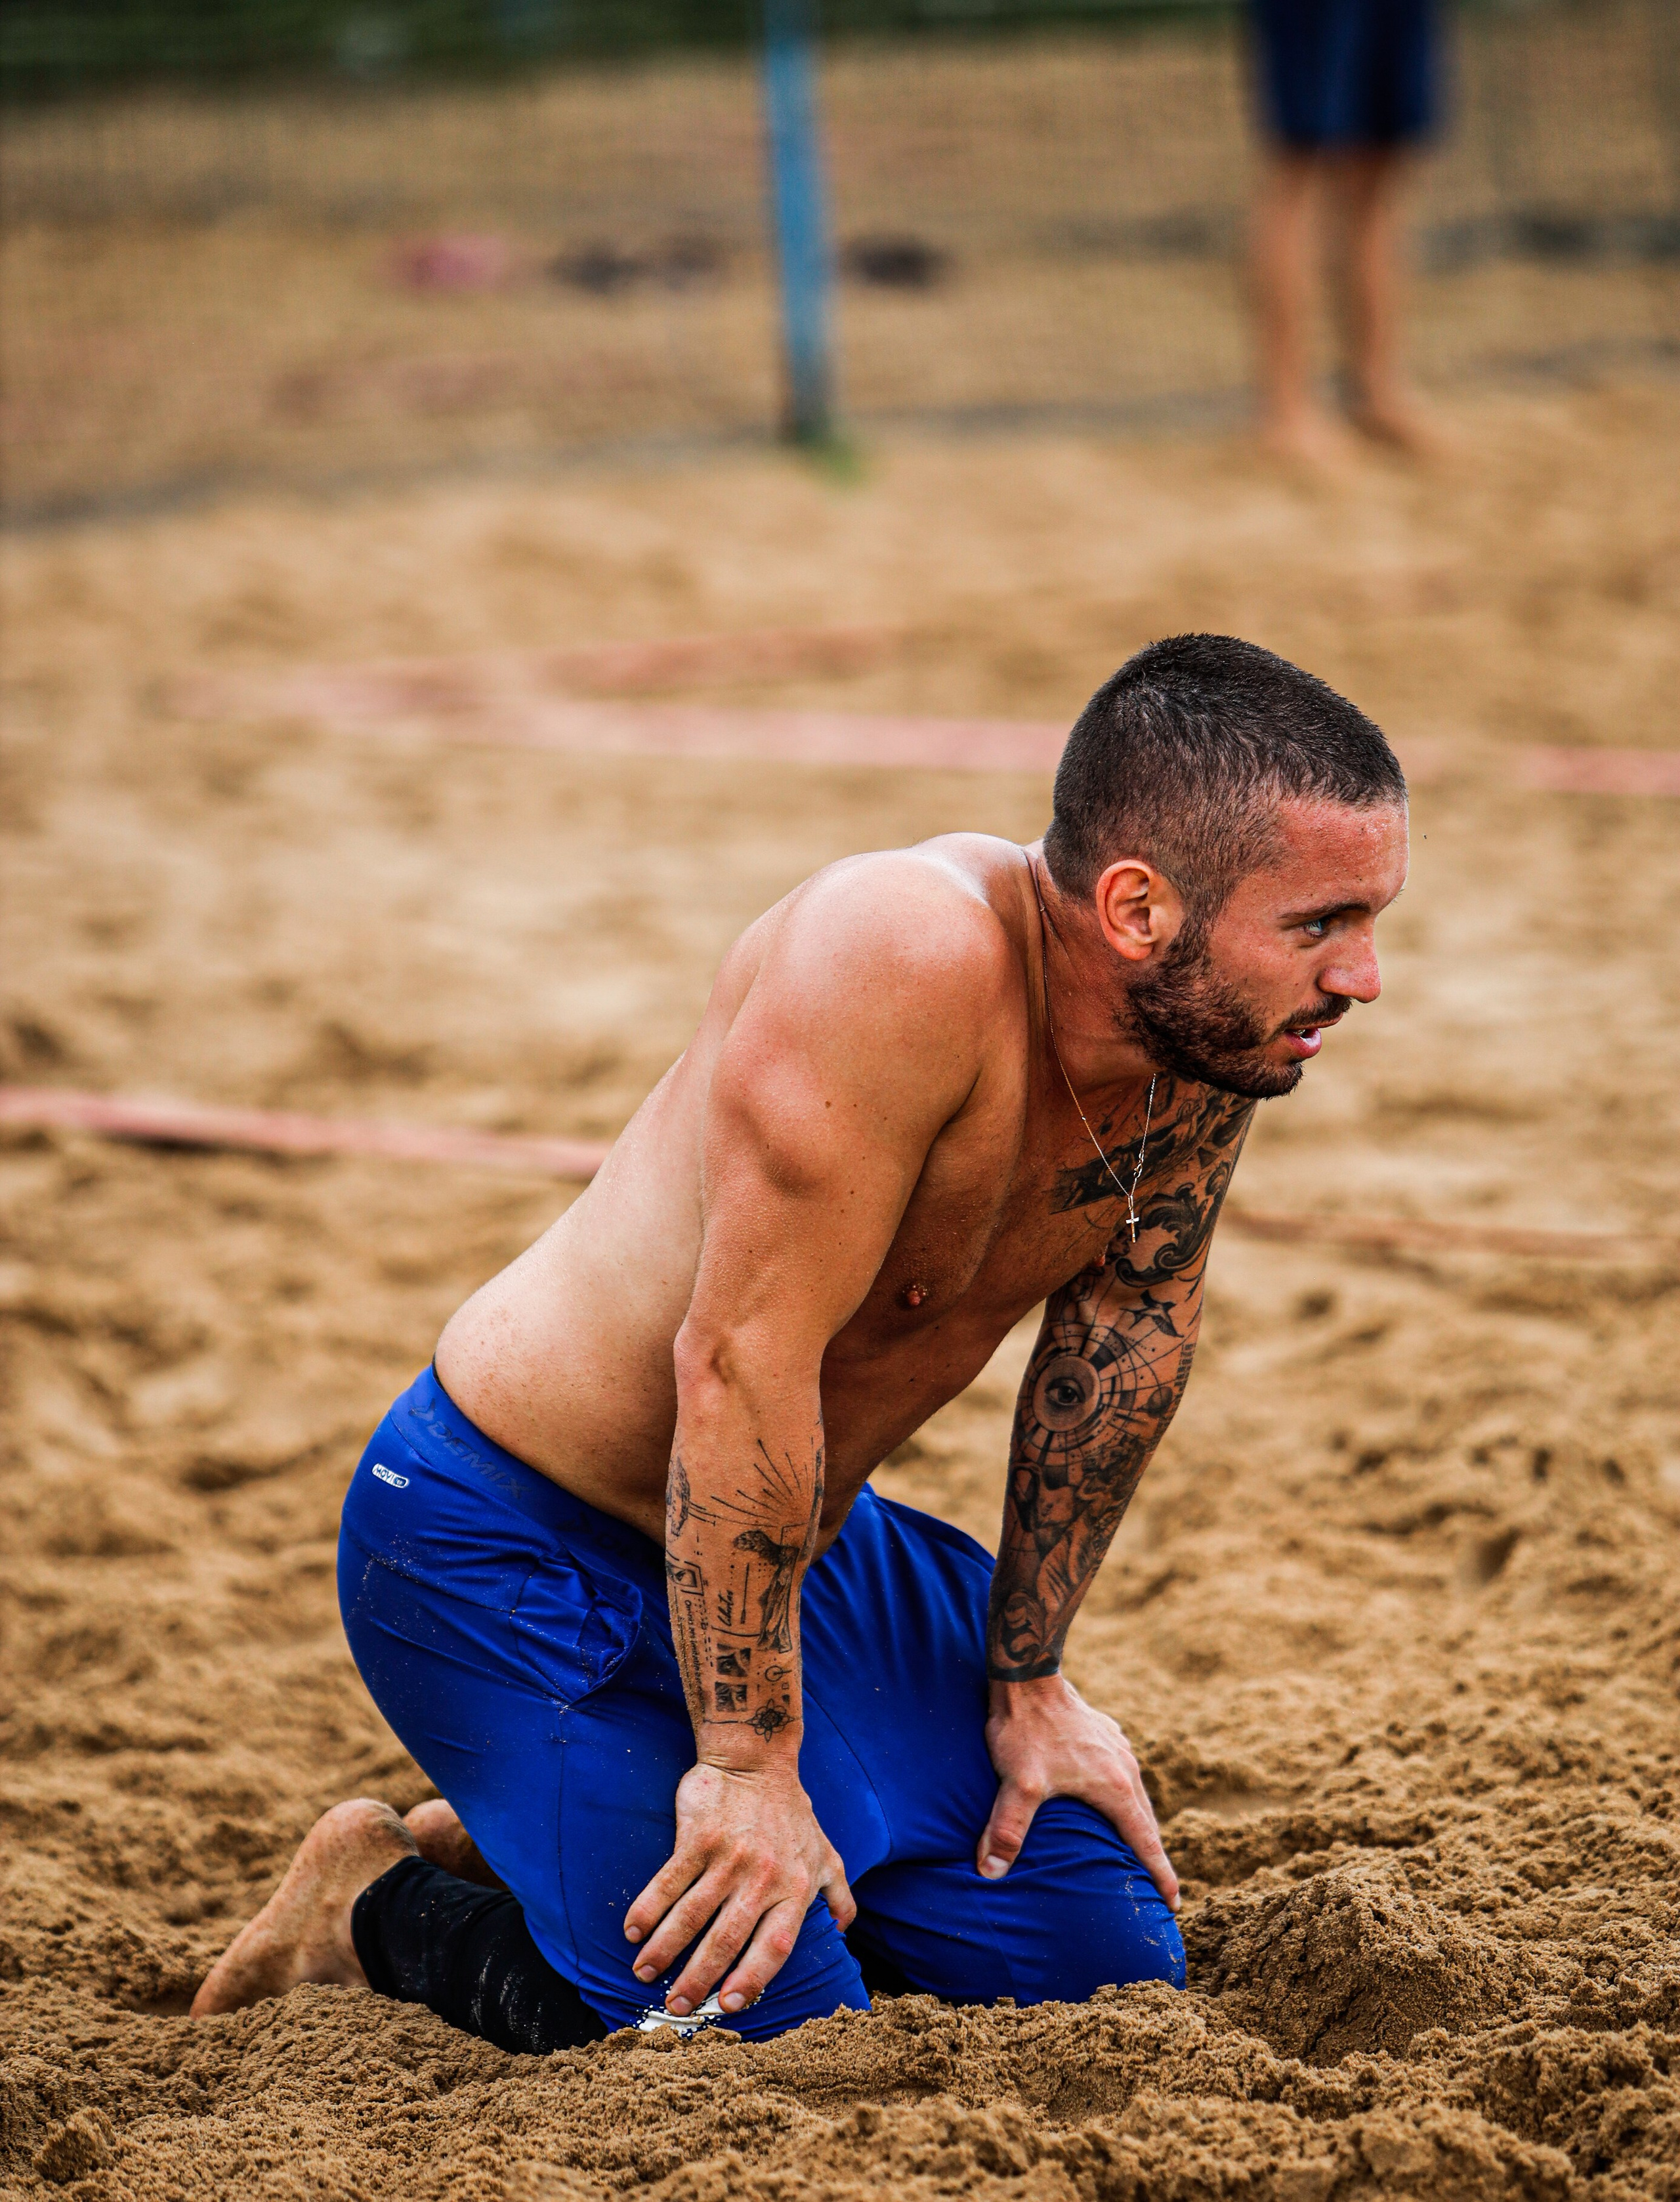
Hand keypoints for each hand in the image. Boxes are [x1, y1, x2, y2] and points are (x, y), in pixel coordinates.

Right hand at [623, 1757, 855, 2016]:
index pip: (774, 1947)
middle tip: (677, 2007)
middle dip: (698, 1979)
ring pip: (691, 1916)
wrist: (756, 1758)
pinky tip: (633, 1932)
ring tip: (644, 1974)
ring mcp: (729, 1857)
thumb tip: (843, 1929)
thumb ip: (837, 1893)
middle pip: (726, 1940)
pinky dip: (647, 1910)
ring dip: (664, 1951)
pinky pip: (668, 1882)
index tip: (728, 2006)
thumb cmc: (791, 1812)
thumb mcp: (825, 1852)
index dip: (752, 1980)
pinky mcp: (698, 1837)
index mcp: (794, 1888)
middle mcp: (763, 1877)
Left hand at [979, 1674, 1178, 1910]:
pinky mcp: (1103, 1734)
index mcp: (1115, 1786)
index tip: (1174, 1903)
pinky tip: (1108, 1799)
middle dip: (1151, 1854)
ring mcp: (1117, 1748)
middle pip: (1146, 1820)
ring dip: (1138, 1823)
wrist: (1028, 1678)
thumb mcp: (1018, 1783)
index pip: (1145, 1841)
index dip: (1159, 1875)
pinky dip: (1122, 1796)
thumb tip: (989, 1872)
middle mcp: (1125, 1767)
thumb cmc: (1026, 1730)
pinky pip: (1122, 1774)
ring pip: (1135, 1795)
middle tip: (1156, 1887)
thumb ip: (1007, 1829)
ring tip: (1134, 1848)